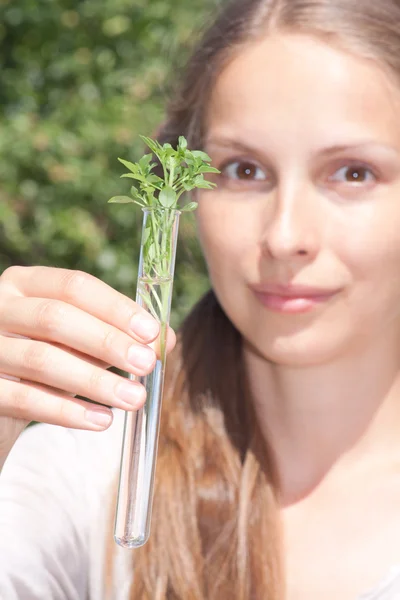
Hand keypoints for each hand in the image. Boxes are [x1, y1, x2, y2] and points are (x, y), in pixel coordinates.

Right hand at [0, 266, 175, 464]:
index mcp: (27, 284)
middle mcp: (1, 308)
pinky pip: (25, 399)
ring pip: (42, 360)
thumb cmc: (48, 357)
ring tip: (133, 399)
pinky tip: (101, 420)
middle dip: (107, 342)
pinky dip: (67, 411)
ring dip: (95, 381)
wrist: (3, 393)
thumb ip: (117, 334)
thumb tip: (166, 339)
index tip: (151, 332)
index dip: (116, 308)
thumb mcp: (81, 340)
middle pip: (56, 318)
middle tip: (146, 365)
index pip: (75, 286)